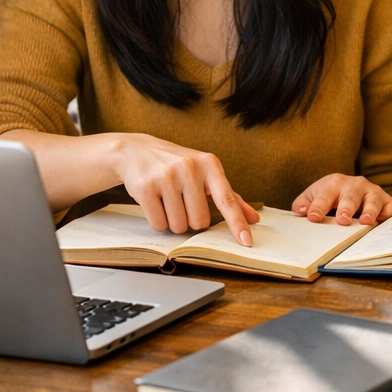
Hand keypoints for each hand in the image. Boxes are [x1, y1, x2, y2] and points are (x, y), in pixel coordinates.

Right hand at [111, 134, 260, 245]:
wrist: (137, 151)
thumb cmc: (177, 166)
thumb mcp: (205, 173)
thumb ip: (229, 196)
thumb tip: (254, 218)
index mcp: (210, 165)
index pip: (227, 200)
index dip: (237, 223)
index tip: (247, 241)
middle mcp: (190, 168)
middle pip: (200, 222)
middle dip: (191, 220)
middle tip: (181, 201)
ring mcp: (167, 176)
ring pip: (179, 226)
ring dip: (173, 221)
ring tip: (167, 200)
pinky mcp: (146, 187)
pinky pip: (159, 224)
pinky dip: (158, 221)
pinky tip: (155, 203)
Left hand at [292, 174, 391, 224]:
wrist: (350, 185)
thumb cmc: (330, 194)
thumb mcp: (313, 195)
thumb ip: (303, 203)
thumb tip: (301, 211)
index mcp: (335, 183)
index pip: (325, 195)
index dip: (319, 206)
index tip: (313, 218)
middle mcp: (355, 185)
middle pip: (351, 197)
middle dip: (347, 208)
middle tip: (342, 221)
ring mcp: (372, 192)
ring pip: (372, 200)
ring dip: (370, 211)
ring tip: (365, 222)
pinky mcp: (386, 201)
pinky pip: (390, 207)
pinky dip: (388, 214)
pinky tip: (383, 223)